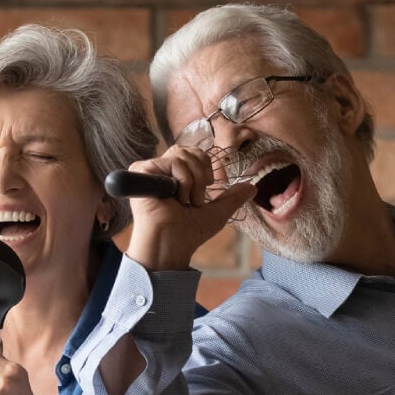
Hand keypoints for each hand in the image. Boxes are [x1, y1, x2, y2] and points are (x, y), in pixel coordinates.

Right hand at [125, 144, 255, 271]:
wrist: (172, 245)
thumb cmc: (189, 233)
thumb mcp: (217, 212)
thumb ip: (232, 197)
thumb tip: (252, 187)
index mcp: (176, 175)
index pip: (195, 152)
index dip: (206, 166)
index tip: (208, 188)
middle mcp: (162, 170)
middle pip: (190, 150)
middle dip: (202, 175)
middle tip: (198, 199)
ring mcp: (151, 170)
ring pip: (182, 154)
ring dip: (193, 182)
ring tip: (186, 202)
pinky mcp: (141, 171)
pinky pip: (172, 162)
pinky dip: (182, 181)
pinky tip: (175, 199)